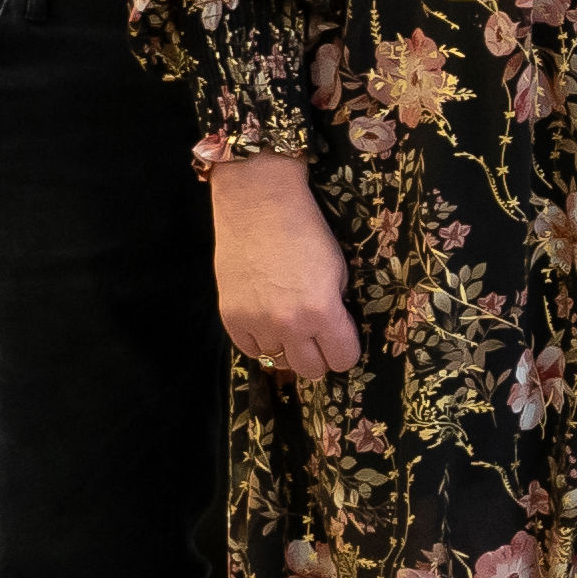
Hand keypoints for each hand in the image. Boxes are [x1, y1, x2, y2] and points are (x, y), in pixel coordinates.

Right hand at [211, 155, 359, 378]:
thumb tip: (334, 331)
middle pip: (310, 370)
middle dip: (318, 356)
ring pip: (277, 360)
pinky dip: (260, 340)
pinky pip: (250, 350)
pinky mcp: (230, 319)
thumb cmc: (307, 231)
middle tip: (318, 337)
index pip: (342, 359)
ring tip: (288, 318)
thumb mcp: (338, 269)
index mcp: (321, 310)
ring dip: (286, 345)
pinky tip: (266, 318)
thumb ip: (336, 307)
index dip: (346, 352)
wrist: (259, 206)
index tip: (342, 341)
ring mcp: (255, 324)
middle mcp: (288, 325)